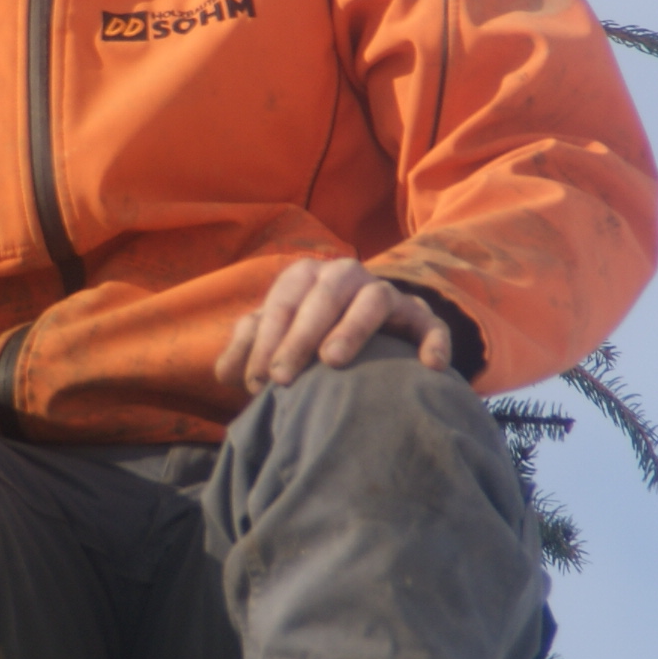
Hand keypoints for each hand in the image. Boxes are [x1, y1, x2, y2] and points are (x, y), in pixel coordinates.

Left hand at [213, 257, 451, 393]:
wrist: (360, 334)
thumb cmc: (304, 337)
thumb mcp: (273, 340)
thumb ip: (247, 350)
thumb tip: (225, 372)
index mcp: (306, 277)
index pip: (284, 301)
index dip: (266, 340)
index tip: (256, 381)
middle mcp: (346, 276)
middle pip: (325, 295)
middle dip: (300, 336)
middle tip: (283, 379)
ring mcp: (385, 293)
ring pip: (374, 298)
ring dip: (353, 328)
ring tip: (332, 362)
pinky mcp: (418, 315)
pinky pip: (430, 323)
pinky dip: (432, 340)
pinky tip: (429, 367)